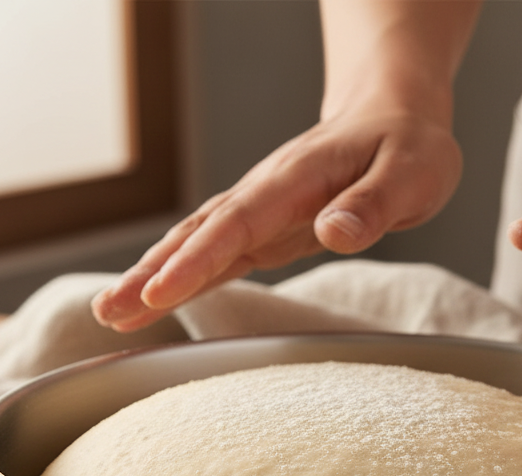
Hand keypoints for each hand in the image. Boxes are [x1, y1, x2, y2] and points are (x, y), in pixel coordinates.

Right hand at [91, 110, 461, 331]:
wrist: (391, 116)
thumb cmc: (406, 146)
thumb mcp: (412, 172)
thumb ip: (374, 203)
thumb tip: (335, 232)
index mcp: (295, 179)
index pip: (237, 222)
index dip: (197, 259)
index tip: (160, 292)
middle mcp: (265, 193)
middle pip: (198, 234)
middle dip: (151, 274)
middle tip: (108, 311)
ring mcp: (259, 211)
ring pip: (195, 243)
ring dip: (152, 277)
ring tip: (109, 313)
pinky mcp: (262, 229)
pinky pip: (213, 254)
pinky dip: (180, 277)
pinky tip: (150, 301)